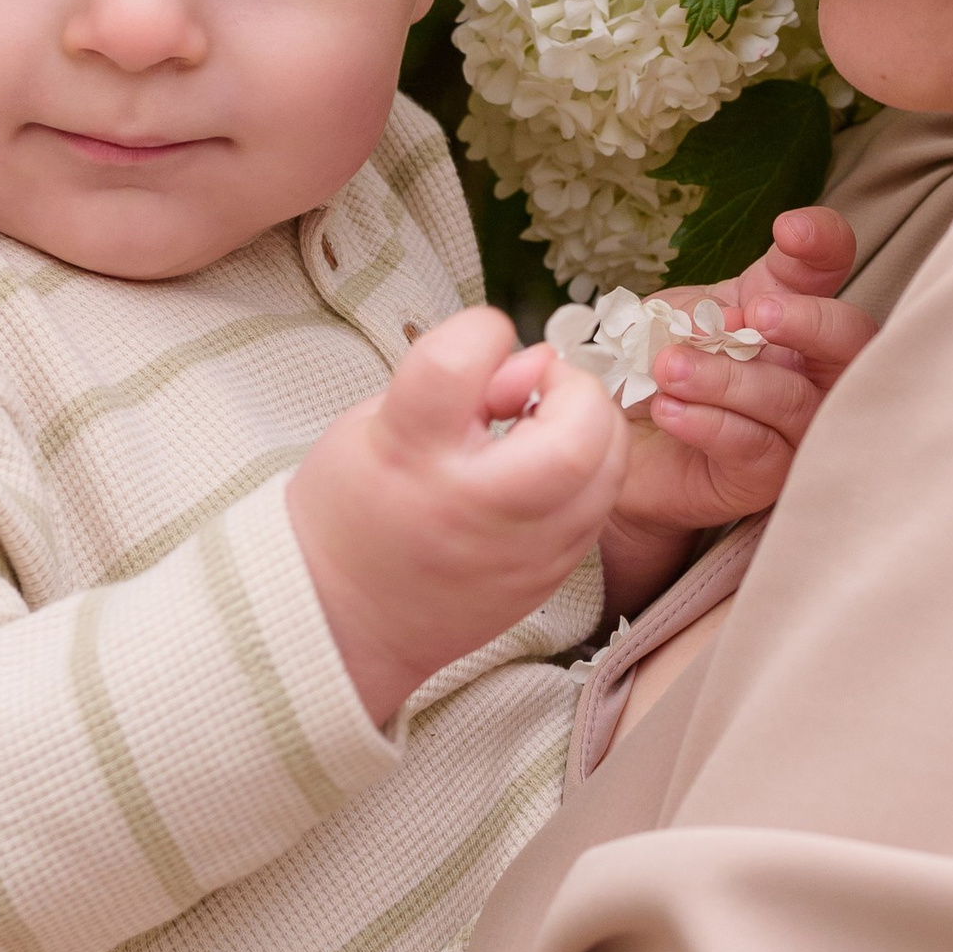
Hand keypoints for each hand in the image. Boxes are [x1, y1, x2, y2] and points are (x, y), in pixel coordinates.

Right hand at [288, 304, 629, 724]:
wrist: (344, 619)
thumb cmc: (356, 507)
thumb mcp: (375, 422)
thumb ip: (454, 381)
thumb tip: (536, 364)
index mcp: (410, 455)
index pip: (458, 363)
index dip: (481, 332)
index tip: (480, 347)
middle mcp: (473, 508)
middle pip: (576, 433)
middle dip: (574, 389)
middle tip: (538, 390)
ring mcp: (519, 553)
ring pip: (607, 473)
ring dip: (592, 429)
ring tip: (545, 428)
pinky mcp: (546, 578)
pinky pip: (598, 509)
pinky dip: (588, 474)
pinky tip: (544, 472)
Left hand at [600, 209, 877, 614]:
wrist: (622, 447)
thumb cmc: (656, 372)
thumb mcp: (664, 321)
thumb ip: (692, 311)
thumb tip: (715, 322)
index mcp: (786, 308)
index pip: (826, 265)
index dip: (824, 241)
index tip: (790, 232)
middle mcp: (809, 366)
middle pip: (851, 338)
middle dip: (809, 320)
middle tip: (752, 315)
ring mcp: (798, 424)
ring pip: (793, 399)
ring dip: (728, 379)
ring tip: (670, 369)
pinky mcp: (769, 476)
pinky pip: (756, 447)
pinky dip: (710, 423)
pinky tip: (669, 410)